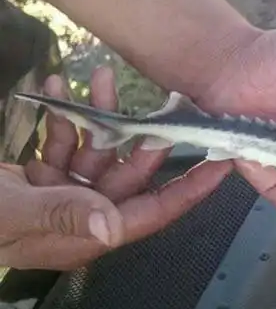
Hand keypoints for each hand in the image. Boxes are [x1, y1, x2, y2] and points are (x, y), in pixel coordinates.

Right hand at [0, 67, 229, 270]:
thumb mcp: (13, 215)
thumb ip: (63, 216)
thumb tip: (113, 227)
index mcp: (88, 233)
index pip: (152, 213)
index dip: (189, 190)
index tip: (222, 162)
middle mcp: (83, 214)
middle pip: (128, 172)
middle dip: (139, 133)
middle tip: (154, 95)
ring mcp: (61, 195)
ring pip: (96, 152)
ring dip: (98, 115)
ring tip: (98, 75)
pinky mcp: (39, 179)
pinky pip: (64, 146)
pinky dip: (64, 120)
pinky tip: (58, 89)